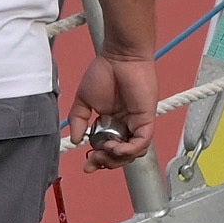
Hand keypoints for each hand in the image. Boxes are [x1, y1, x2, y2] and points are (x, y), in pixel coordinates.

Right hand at [71, 51, 158, 171]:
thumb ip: (78, 120)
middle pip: (121, 156)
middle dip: (107, 163)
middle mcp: (126, 125)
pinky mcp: (147, 118)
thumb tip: (76, 140)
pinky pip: (142, 142)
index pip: (109, 149)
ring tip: (105, 150)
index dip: (99, 160)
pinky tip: (116, 147)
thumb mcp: (84, 100)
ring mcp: (137, 123)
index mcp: (112, 122)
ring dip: (117, 158)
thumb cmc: (104, 72)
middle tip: (94, 162)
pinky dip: (129, 149)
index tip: (87, 166)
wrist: (120, 56)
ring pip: (133, 153)